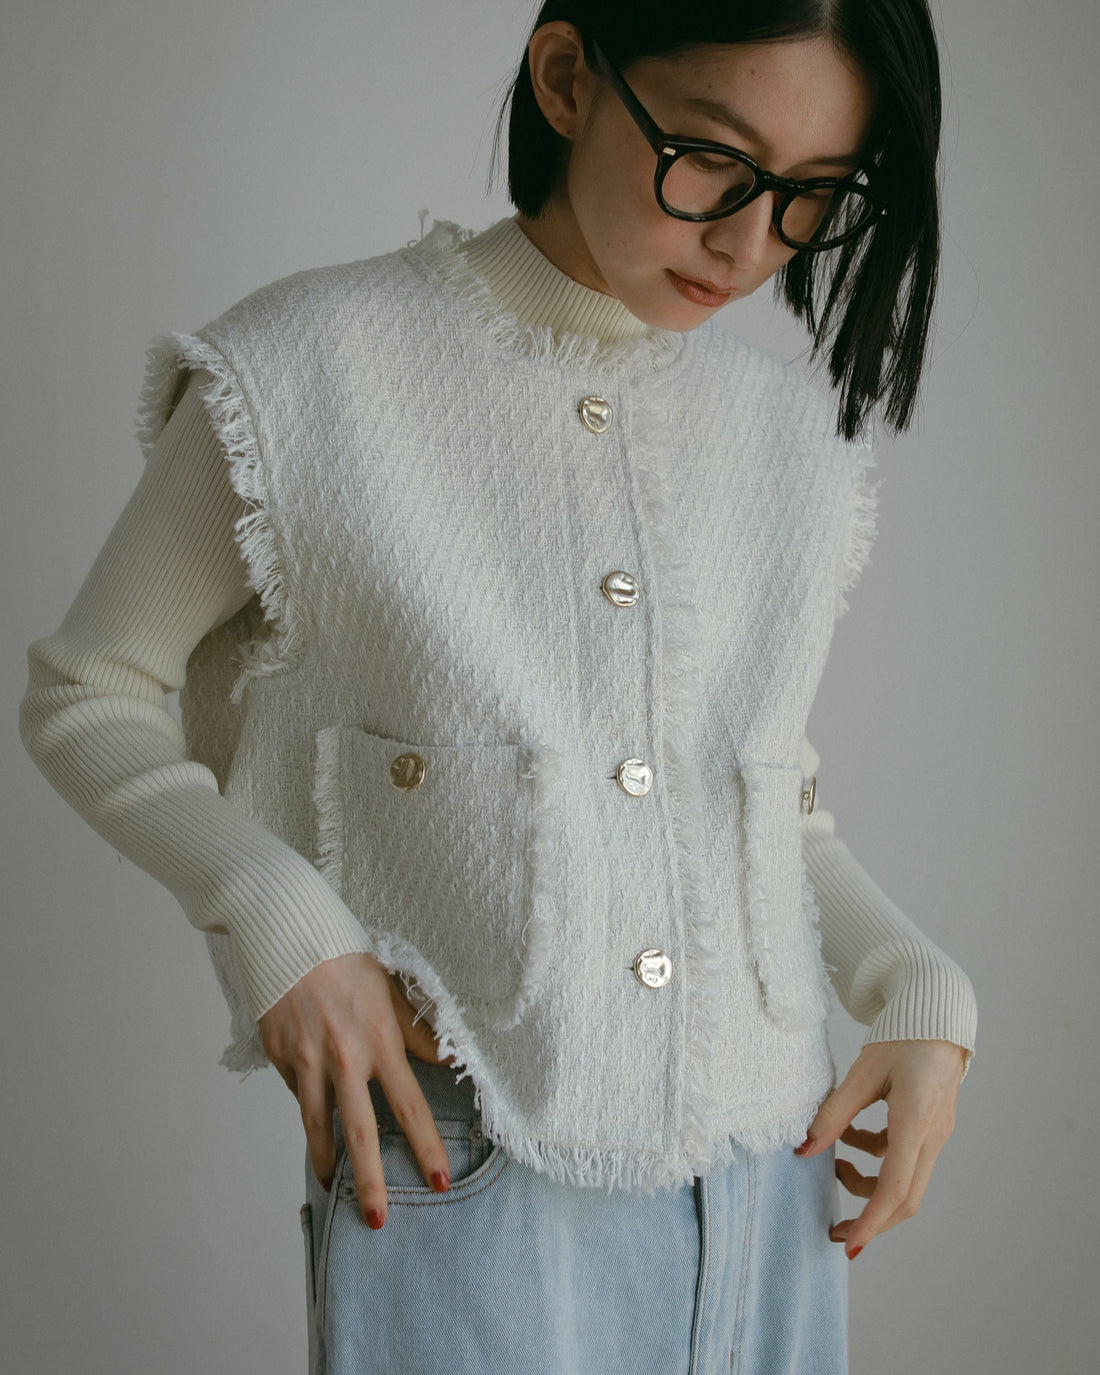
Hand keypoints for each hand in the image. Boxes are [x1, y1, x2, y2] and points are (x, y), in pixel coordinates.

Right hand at [258, 951, 452, 1229]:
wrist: (286, 934)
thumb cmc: (345, 957)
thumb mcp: (390, 989)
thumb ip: (417, 1031)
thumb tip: (450, 1058)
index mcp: (379, 1040)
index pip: (410, 1106)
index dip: (426, 1147)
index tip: (437, 1180)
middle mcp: (344, 1058)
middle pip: (360, 1133)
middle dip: (371, 1182)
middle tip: (378, 1220)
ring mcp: (306, 1062)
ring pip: (317, 1126)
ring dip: (327, 1161)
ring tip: (334, 1187)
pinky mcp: (279, 1058)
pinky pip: (298, 1093)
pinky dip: (308, 1109)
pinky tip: (312, 1119)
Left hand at [794, 1039, 967, 1258]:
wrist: (938, 1016)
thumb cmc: (902, 1036)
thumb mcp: (863, 1072)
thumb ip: (834, 1112)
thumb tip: (804, 1149)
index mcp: (916, 1121)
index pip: (895, 1187)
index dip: (870, 1221)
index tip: (847, 1243)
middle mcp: (932, 1135)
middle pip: (906, 1198)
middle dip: (870, 1219)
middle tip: (834, 1229)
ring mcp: (936, 1133)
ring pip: (905, 1181)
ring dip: (869, 1185)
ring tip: (834, 1163)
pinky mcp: (931, 1128)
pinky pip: (905, 1159)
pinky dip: (877, 1160)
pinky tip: (852, 1136)